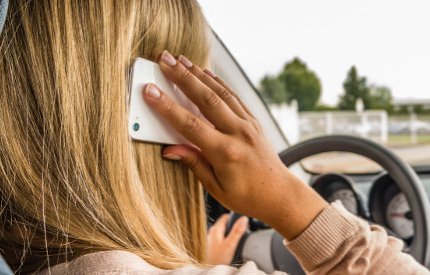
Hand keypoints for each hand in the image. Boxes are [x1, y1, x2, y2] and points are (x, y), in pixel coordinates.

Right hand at [143, 51, 327, 239]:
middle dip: (182, 77)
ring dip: (199, 74)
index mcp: (226, 153)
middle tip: (164, 59)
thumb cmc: (247, 196)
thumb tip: (169, 149)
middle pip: (206, 99)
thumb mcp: (216, 188)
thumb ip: (194, 164)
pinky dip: (218, 83)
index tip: (150, 90)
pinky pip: (233, 97)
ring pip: (220, 93)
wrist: (280, 194)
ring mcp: (248, 124)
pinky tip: (204, 73)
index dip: (167, 106)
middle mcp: (238, 133)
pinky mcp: (253, 121)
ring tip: (180, 59)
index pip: (190, 124)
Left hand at [207, 214, 247, 264]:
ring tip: (237, 238)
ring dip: (232, 232)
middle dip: (234, 225)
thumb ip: (237, 231)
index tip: (243, 222)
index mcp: (216, 229)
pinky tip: (231, 244)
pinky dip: (228, 238)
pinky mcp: (214, 244)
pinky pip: (222, 237)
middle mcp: (212, 232)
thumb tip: (244, 219)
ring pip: (224, 230)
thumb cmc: (218, 259)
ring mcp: (212, 238)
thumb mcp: (230, 244)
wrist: (210, 268)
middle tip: (242, 231)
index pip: (226, 216)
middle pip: (225, 223)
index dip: (235, 218)